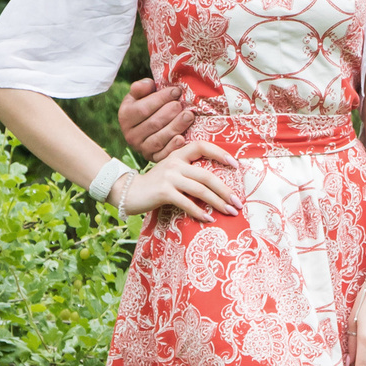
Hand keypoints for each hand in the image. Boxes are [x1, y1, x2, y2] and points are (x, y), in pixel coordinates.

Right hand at [115, 139, 241, 216]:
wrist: (127, 192)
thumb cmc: (155, 184)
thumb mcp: (172, 172)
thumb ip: (189, 172)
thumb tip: (217, 185)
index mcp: (178, 155)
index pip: (202, 146)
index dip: (220, 153)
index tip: (236, 165)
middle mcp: (175, 164)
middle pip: (207, 176)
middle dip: (225, 191)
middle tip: (238, 203)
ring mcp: (169, 177)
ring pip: (200, 190)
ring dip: (217, 203)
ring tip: (229, 212)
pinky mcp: (163, 192)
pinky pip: (187, 203)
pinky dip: (199, 212)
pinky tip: (209, 219)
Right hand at [121, 78, 198, 159]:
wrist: (148, 127)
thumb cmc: (147, 106)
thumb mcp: (139, 96)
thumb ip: (141, 88)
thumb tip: (148, 84)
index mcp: (125, 117)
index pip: (143, 109)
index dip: (161, 99)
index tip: (176, 91)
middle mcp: (130, 135)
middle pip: (152, 124)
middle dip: (169, 113)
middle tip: (182, 104)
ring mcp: (141, 148)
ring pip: (159, 139)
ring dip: (175, 127)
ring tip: (189, 116)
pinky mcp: (153, 158)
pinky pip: (163, 154)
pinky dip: (173, 147)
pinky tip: (182, 138)